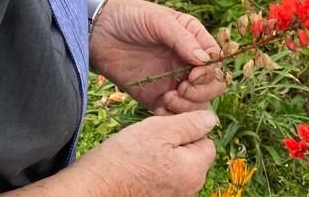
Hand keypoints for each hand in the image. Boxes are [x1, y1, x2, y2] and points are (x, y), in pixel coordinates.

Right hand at [74, 110, 217, 196]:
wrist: (96, 187)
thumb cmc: (127, 156)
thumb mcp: (160, 130)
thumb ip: (191, 124)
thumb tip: (211, 119)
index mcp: (194, 171)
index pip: (206, 141)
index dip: (189, 126)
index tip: (167, 121)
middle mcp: (189, 189)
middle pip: (193, 154)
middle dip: (178, 139)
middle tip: (153, 132)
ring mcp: (174, 196)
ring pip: (178, 164)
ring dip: (165, 151)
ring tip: (142, 146)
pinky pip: (165, 176)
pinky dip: (156, 166)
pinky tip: (138, 161)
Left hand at [89, 0, 225, 114]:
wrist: (95, 31)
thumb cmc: (127, 16)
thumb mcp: (156, 19)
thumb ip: (182, 38)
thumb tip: (205, 60)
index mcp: (192, 38)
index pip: (216, 60)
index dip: (210, 72)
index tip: (192, 75)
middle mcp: (186, 61)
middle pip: (212, 85)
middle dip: (201, 92)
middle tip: (180, 89)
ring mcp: (172, 79)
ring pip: (197, 103)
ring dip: (188, 107)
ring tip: (168, 98)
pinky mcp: (155, 96)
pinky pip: (173, 113)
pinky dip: (172, 117)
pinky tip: (159, 109)